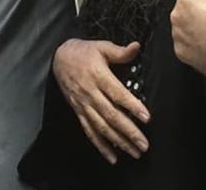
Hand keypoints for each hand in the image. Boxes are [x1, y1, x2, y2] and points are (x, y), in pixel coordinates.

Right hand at [52, 38, 150, 163]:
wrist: (59, 58)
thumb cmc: (84, 52)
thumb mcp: (101, 47)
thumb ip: (120, 51)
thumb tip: (137, 47)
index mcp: (98, 76)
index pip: (117, 94)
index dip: (132, 106)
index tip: (146, 118)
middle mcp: (90, 93)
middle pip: (111, 115)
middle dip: (129, 131)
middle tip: (144, 144)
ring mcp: (84, 105)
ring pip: (101, 127)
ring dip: (118, 142)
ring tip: (134, 152)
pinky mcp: (79, 112)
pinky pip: (89, 131)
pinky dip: (100, 146)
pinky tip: (112, 157)